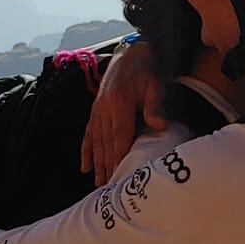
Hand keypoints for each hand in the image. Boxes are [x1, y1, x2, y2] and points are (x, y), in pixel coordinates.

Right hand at [81, 42, 167, 185]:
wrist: (131, 54)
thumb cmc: (147, 71)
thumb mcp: (155, 85)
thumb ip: (155, 106)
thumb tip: (159, 126)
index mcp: (119, 103)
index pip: (119, 136)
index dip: (118, 157)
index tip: (119, 176)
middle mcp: (104, 109)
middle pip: (106, 143)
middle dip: (106, 167)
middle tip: (107, 189)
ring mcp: (97, 110)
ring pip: (96, 142)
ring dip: (97, 163)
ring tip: (97, 183)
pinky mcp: (95, 110)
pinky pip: (88, 133)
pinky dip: (86, 151)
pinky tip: (85, 166)